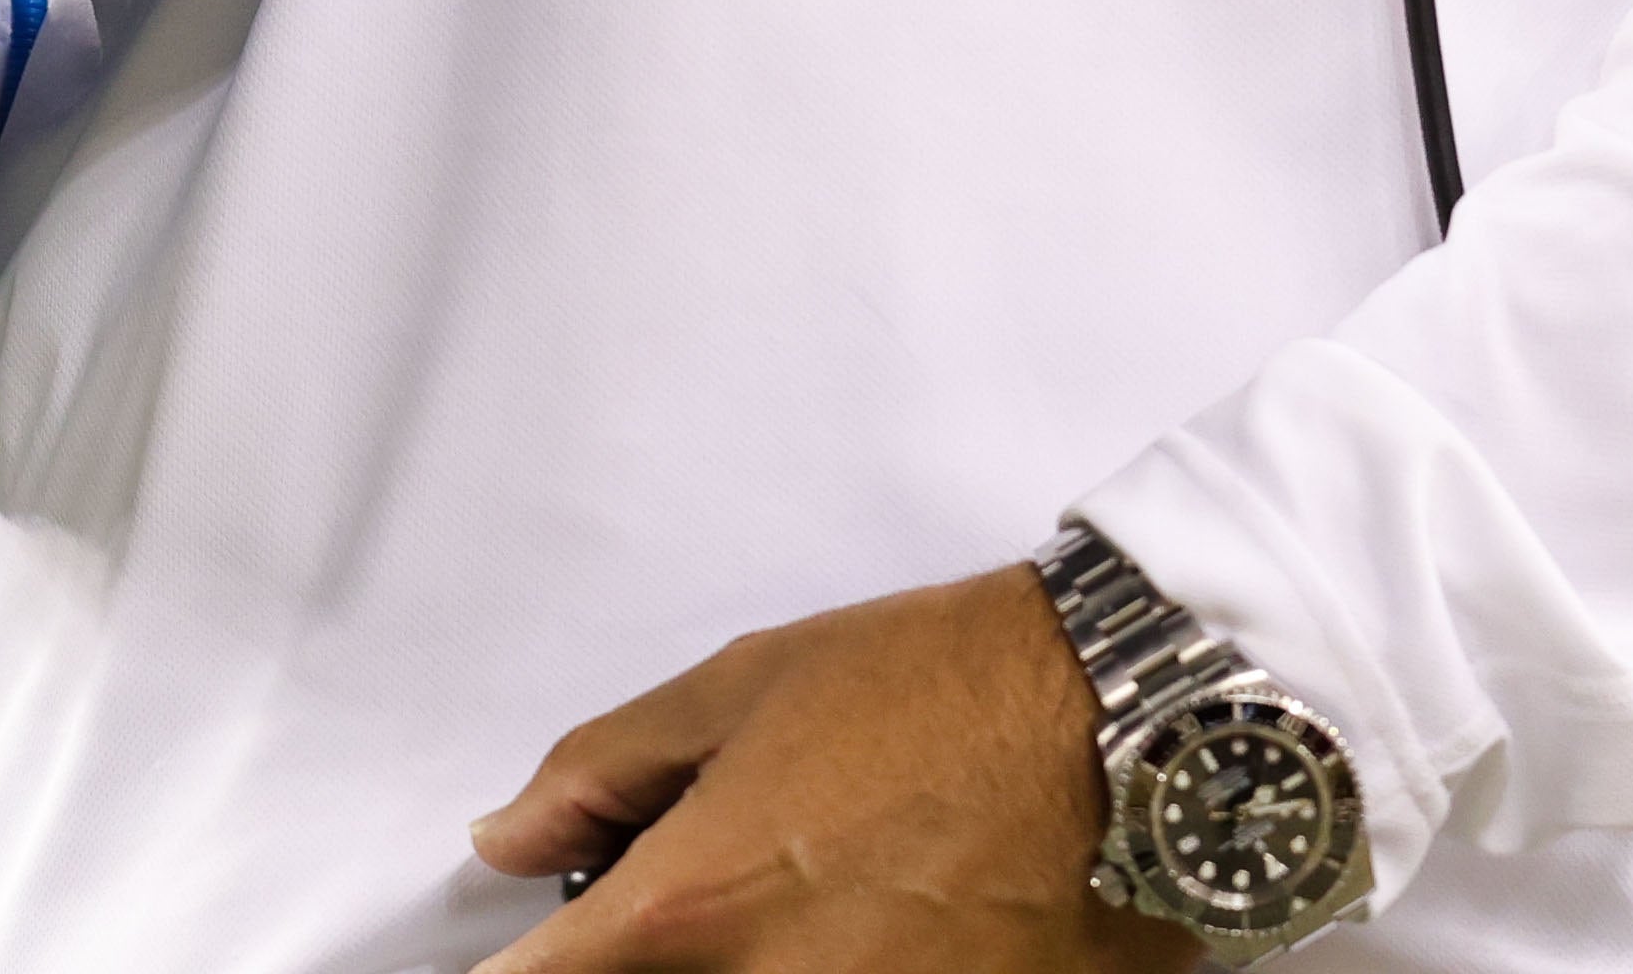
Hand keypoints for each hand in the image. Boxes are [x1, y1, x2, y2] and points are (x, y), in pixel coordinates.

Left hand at [468, 567, 1190, 972]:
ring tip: (808, 896)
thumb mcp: (743, 688)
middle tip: (713, 890)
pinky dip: (822, 972)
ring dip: (742, 964)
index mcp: (691, 911)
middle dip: (643, 956)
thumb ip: (604, 771)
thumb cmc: (948, 692)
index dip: (532, 963)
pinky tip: (867, 923)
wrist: (1121, 732)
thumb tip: (511, 834)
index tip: (549, 943)